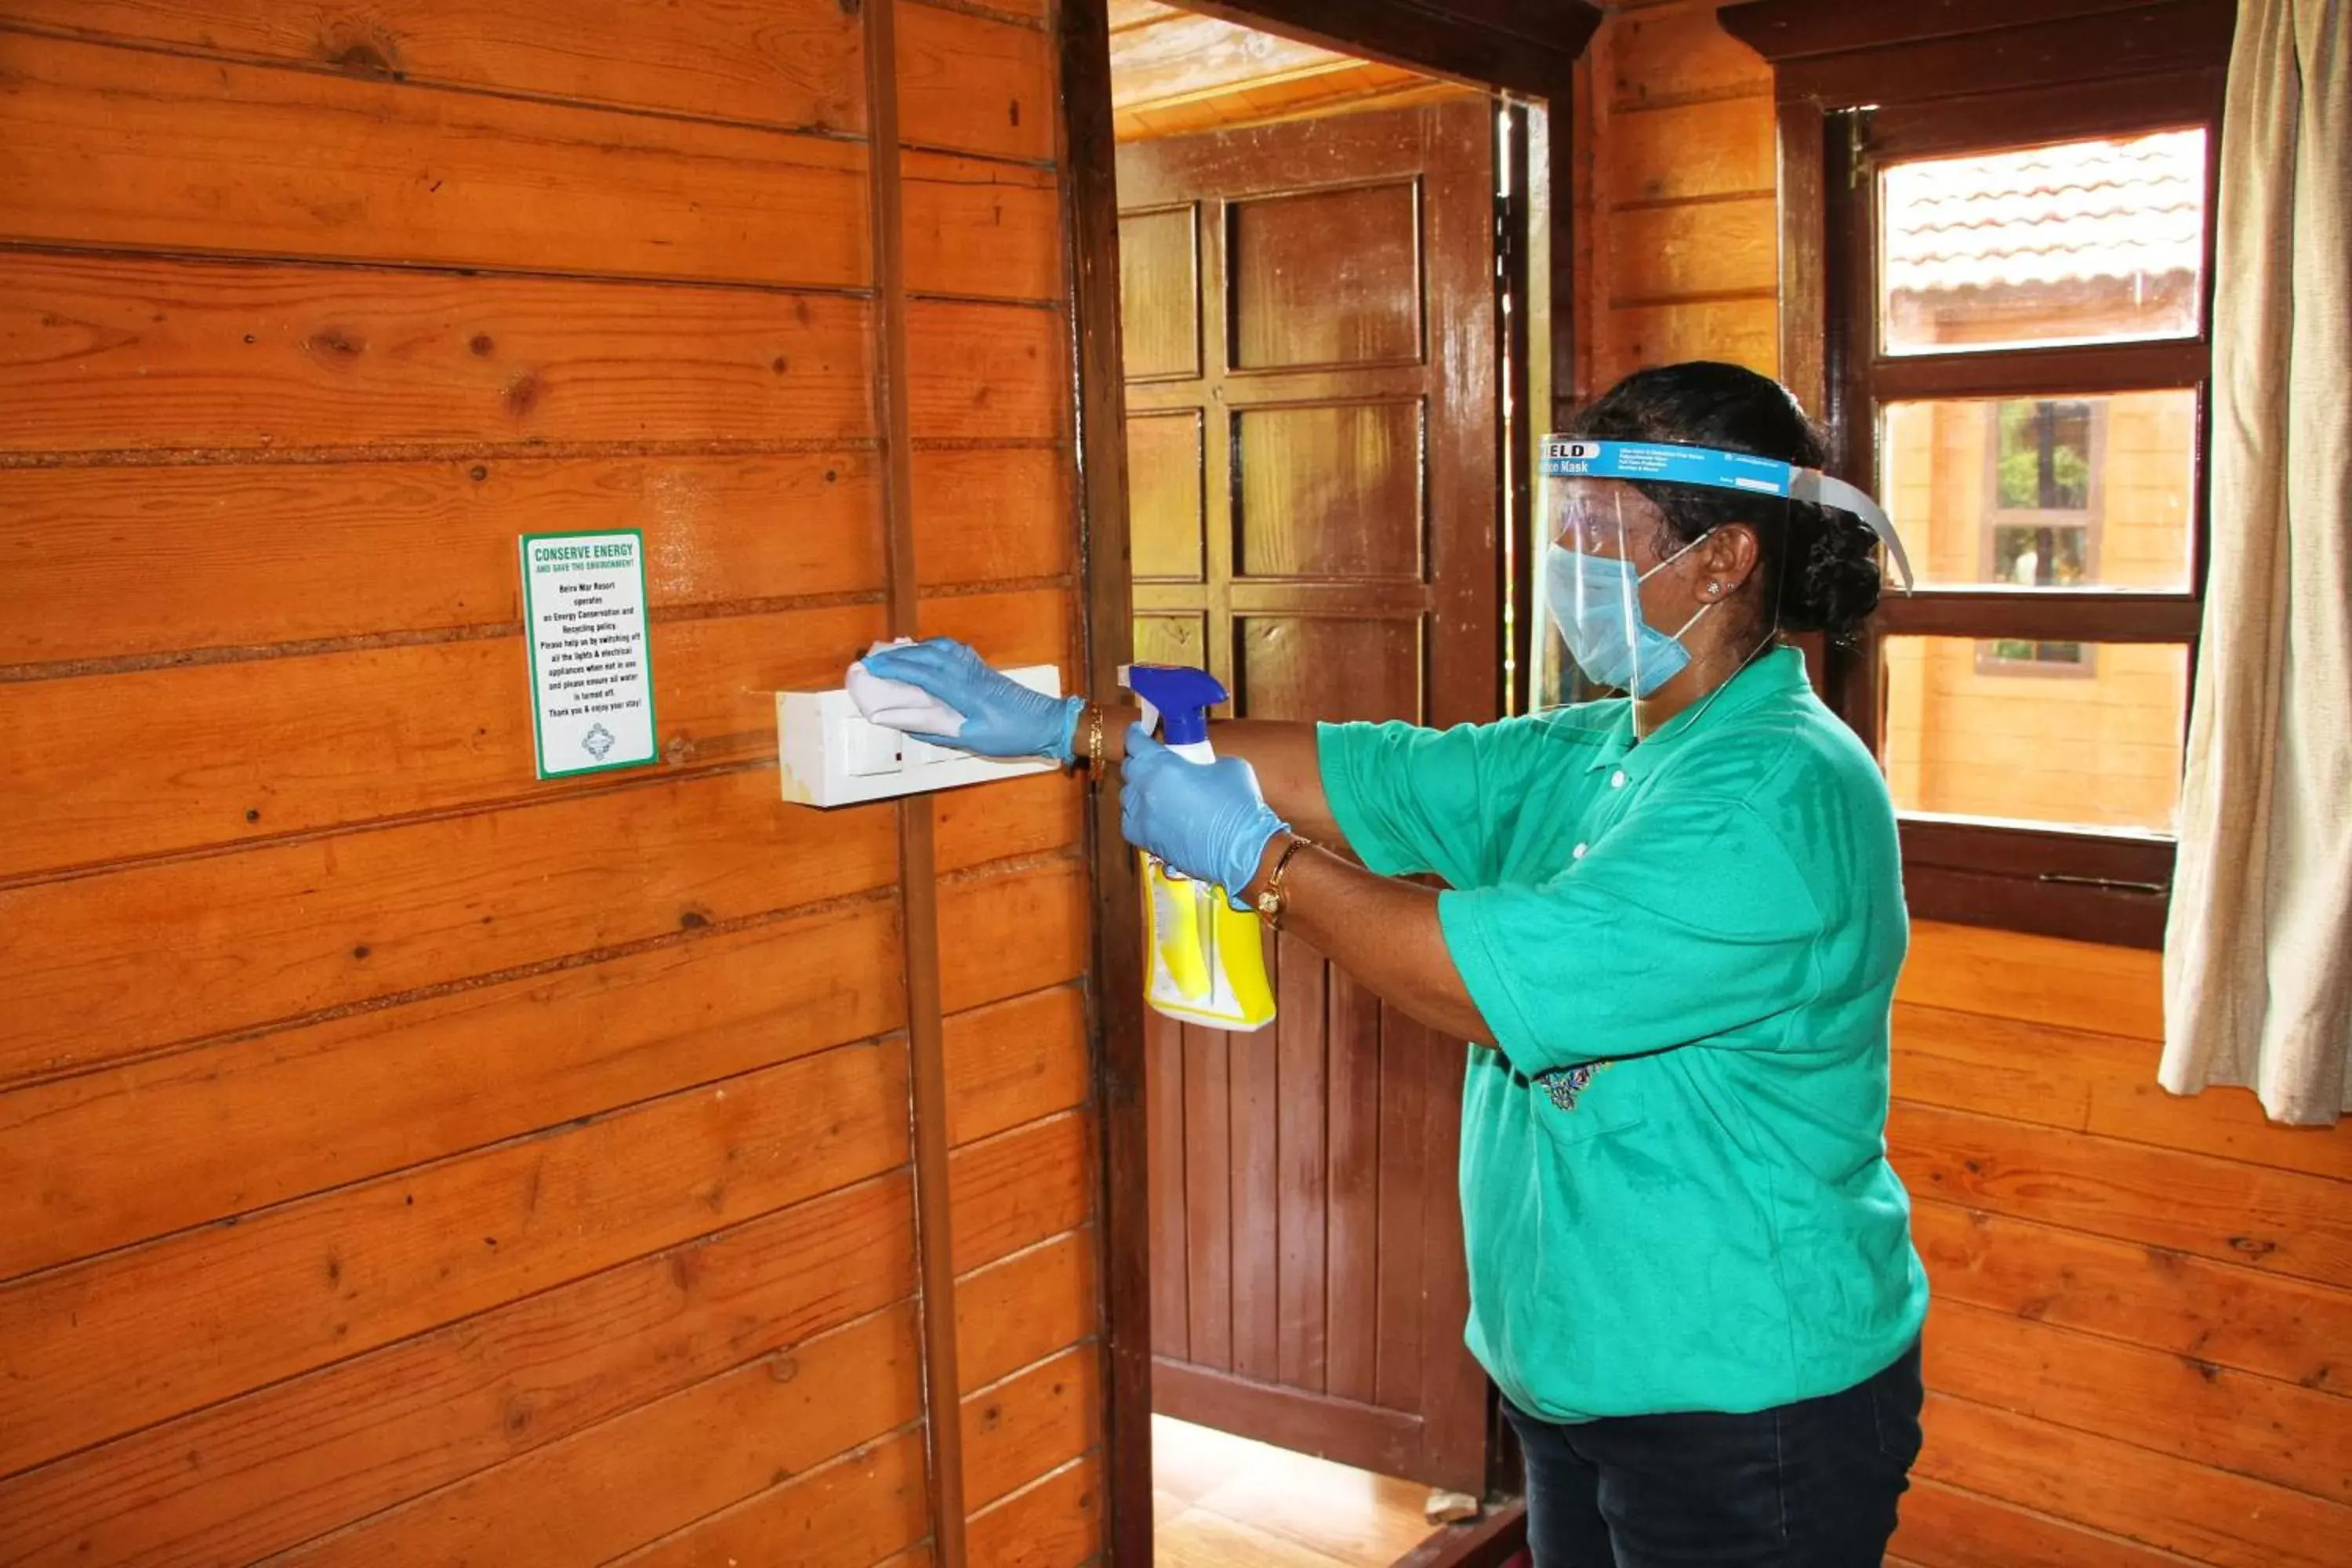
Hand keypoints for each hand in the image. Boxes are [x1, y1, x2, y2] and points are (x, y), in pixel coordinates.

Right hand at [855, 637, 1084, 760]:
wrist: (1046, 723)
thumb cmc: (1010, 734)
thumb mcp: (968, 737)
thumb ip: (931, 726)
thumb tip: (896, 719)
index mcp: (961, 688)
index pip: (919, 671)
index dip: (892, 667)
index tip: (870, 666)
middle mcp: (967, 671)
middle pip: (925, 655)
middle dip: (897, 655)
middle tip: (873, 658)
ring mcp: (976, 667)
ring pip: (939, 648)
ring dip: (914, 648)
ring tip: (893, 653)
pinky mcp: (983, 668)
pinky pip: (953, 650)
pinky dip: (933, 647)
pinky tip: (927, 652)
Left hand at [1120, 725, 1287, 906]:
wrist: (1242, 850)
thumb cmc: (1238, 805)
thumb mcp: (1227, 765)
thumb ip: (1204, 760)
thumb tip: (1199, 766)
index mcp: (1160, 766)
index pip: (1134, 742)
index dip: (1136, 733)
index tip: (1140, 731)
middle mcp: (1144, 791)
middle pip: (1129, 768)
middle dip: (1140, 761)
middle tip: (1156, 760)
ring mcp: (1141, 819)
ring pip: (1128, 797)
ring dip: (1139, 789)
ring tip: (1158, 789)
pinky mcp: (1146, 842)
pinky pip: (1131, 822)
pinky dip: (1140, 815)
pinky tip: (1157, 814)